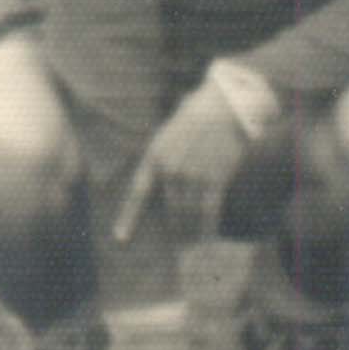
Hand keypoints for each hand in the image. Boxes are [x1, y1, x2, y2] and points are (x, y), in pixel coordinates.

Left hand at [118, 85, 256, 248]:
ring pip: (188, 213)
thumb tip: (161, 186)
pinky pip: (209, 210)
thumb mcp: (169, 134)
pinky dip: (207, 226)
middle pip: (169, 209)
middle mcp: (171, 171)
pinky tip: (206, 237)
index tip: (121, 240)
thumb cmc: (197, 115)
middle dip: (172, 228)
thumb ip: (163, 160)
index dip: (129, 219)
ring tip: (189, 245)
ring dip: (189, 232)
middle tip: (174, 244)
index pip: (138, 195)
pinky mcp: (216, 178)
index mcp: (155, 157)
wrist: (227, 104)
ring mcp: (193, 176)